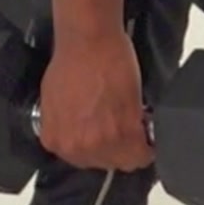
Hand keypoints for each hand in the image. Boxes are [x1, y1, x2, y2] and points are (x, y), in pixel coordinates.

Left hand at [37, 30, 154, 172]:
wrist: (88, 41)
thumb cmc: (72, 60)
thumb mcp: (54, 99)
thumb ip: (65, 125)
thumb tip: (81, 131)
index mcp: (55, 141)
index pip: (82, 161)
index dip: (98, 146)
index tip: (107, 135)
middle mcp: (76, 148)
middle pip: (105, 163)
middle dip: (115, 145)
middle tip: (122, 125)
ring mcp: (101, 143)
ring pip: (126, 161)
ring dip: (133, 145)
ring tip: (135, 123)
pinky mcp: (126, 132)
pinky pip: (144, 153)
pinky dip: (149, 144)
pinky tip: (147, 128)